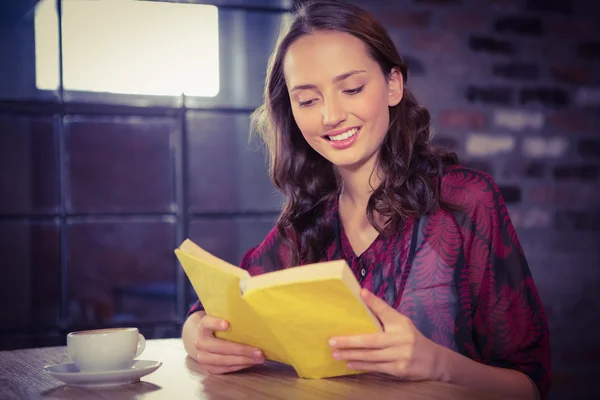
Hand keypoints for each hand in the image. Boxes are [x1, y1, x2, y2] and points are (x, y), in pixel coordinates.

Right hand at [195, 314, 264, 374]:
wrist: (205, 340)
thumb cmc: (219, 328)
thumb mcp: (221, 319)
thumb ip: (231, 318)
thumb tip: (254, 318)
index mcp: (203, 327)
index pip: (207, 323)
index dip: (216, 323)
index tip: (227, 324)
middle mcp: (200, 342)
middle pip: (220, 347)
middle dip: (241, 350)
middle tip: (258, 351)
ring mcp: (203, 357)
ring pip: (224, 360)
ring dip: (244, 360)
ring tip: (259, 358)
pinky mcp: (209, 368)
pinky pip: (226, 368)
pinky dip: (240, 366)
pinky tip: (251, 362)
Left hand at [329, 289, 443, 380]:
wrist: (433, 360)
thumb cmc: (410, 338)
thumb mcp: (401, 322)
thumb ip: (383, 313)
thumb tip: (362, 295)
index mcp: (400, 324)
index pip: (386, 310)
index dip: (374, 302)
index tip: (362, 292)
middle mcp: (401, 339)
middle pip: (372, 340)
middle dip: (350, 342)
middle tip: (332, 341)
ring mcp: (400, 356)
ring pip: (371, 356)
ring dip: (352, 355)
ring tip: (336, 353)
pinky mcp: (399, 370)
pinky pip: (377, 367)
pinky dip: (362, 365)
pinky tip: (350, 363)